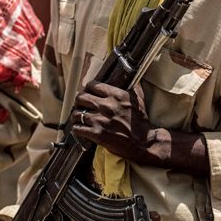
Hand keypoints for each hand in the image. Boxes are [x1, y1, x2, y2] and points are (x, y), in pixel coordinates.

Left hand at [71, 82, 207, 176]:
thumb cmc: (141, 121)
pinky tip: (80, 129)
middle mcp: (107, 106)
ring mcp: (100, 120)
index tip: (88, 94)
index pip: (92, 85)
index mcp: (116, 95)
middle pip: (80, 97)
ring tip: (78, 119)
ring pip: (76, 114)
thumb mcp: (139, 100)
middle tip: (81, 106)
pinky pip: (78, 129)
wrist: (143, 142)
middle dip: (79, 102)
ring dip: (76, 116)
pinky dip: (76, 129)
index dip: (87, 89)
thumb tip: (132, 77)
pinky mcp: (97, 134)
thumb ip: (134, 87)